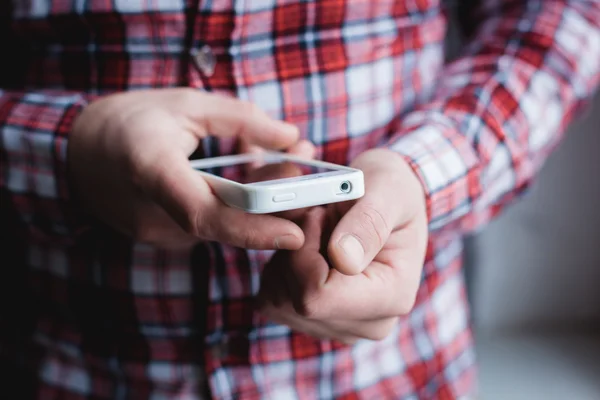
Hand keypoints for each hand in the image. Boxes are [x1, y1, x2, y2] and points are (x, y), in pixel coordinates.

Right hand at [68, 88, 311, 248]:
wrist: (78, 154)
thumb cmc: (130, 121)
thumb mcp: (186, 104)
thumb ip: (240, 119)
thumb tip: (291, 136)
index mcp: (150, 170)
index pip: (205, 214)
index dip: (252, 228)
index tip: (295, 232)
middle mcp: (153, 213)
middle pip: (227, 225)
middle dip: (277, 207)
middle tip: (315, 179)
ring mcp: (158, 232)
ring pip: (225, 226)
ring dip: (264, 201)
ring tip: (298, 161)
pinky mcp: (166, 236)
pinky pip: (214, 225)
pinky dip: (242, 205)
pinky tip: (264, 176)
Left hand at [257, 149, 427, 342]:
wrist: (387, 202)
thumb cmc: (390, 192)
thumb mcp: (389, 191)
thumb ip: (369, 223)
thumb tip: (344, 260)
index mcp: (392, 296)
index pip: (318, 294)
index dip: (304, 251)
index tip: (316, 215)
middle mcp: (368, 323)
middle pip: (295, 298)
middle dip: (296, 251)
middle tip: (319, 219)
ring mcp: (339, 326)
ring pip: (278, 299)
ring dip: (287, 258)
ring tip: (320, 233)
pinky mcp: (314, 322)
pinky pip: (272, 299)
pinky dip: (281, 269)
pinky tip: (308, 250)